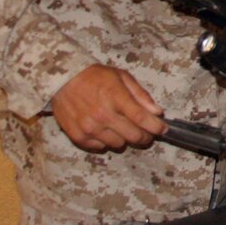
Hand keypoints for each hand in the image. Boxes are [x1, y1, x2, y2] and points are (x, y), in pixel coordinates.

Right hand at [51, 64, 165, 151]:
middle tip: (147, 132)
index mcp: (116, 98)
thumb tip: (157, 112)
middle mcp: (103, 115)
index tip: (163, 129)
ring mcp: (90, 128)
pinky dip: (106, 142)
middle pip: (133, 136)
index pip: (142, 119)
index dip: (156, 127)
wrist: (62, 80)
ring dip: (125, 139)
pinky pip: (100, 148)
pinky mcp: (78, 136)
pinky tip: (107, 131)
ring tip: (124, 129)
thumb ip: (141, 95)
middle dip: (145, 136)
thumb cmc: (95, 77)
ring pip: (118, 144)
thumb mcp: (122, 77)